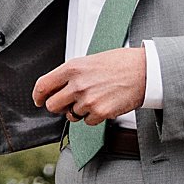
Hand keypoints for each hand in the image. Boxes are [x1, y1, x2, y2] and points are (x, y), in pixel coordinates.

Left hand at [32, 47, 147, 124]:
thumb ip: (72, 74)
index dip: (38, 96)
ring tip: (95, 98)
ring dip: (79, 111)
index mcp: (72, 68)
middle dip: (59, 107)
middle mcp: (77, 84)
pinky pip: (87, 122)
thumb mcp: (90, 61)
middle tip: (68, 103)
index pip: (43, 85)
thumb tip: (58, 87)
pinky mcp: (100, 112)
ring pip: (71, 115)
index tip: (39, 100)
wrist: (144, 71)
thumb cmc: (120, 63)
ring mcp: (88, 100)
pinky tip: (104, 104)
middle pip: (52, 106)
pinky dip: (94, 117)